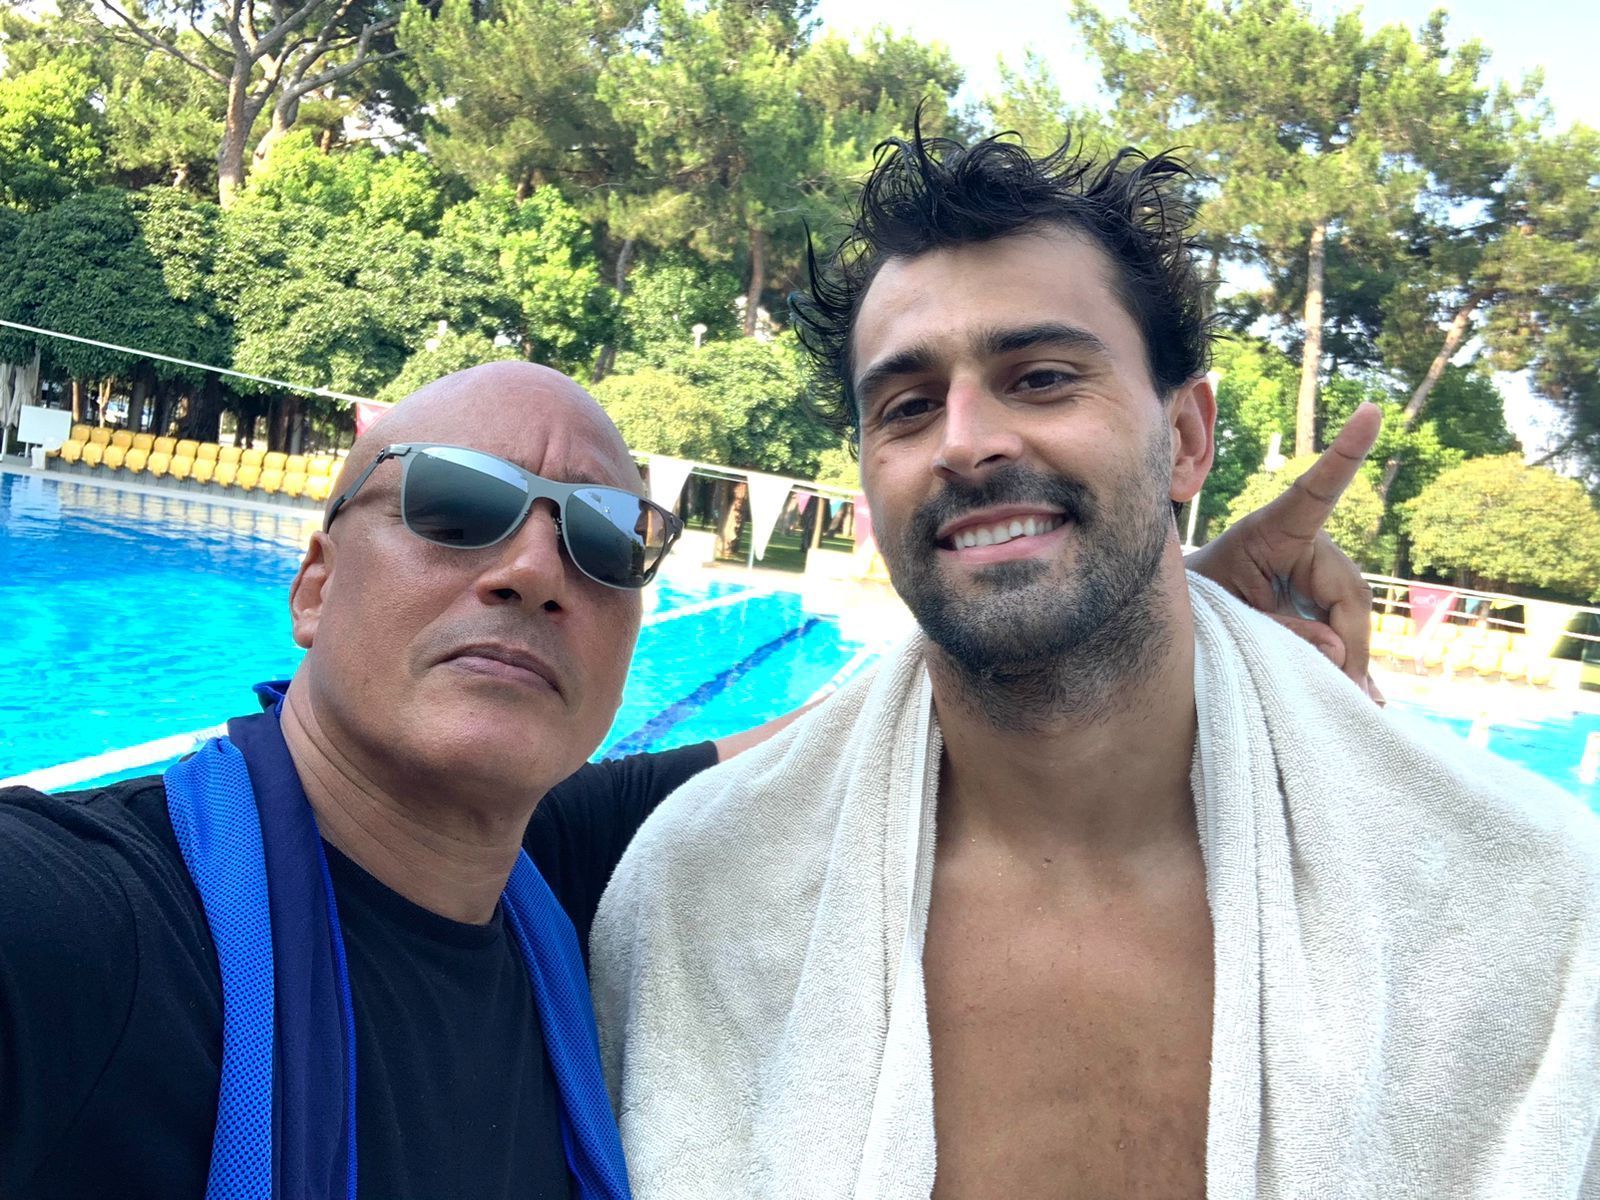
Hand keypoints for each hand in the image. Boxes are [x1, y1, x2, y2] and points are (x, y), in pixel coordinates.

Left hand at [1186, 403, 1383, 700]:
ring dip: (1350, 657)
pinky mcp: (1318, 602)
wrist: (1184, 616)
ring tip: (1353, 700)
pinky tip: (1366, 699)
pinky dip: (1349, 663)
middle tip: (1345, 688)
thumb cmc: (1197, 603)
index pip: (1315, 491)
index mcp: (1274, 530)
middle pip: (1348, 590)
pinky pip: (1343, 631)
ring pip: (1350, 616)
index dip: (1344, 454)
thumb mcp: (1228, 616)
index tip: (1370, 413)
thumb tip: (1338, 654)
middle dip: (1349, 641)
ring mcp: (1316, 573)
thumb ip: (1279, 632)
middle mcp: (1305, 545)